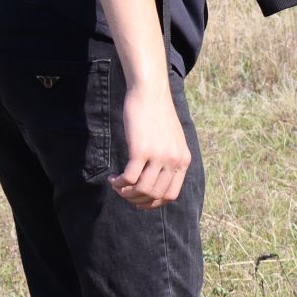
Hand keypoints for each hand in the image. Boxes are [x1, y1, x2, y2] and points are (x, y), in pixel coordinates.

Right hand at [111, 85, 190, 208]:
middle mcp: (174, 160)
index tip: (140, 202)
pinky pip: (129, 178)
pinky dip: (119, 183)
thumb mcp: (172, 139)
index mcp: (183, 160)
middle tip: (124, 193)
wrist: (150, 93)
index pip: (171, 195)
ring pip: (142, 190)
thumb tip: (157, 180)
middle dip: (137, 200)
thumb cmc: (158, 115)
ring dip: (126, 193)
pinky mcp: (141, 150)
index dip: (154, 204)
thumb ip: (169, 158)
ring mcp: (159, 156)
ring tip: (117, 185)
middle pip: (155, 195)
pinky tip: (113, 178)